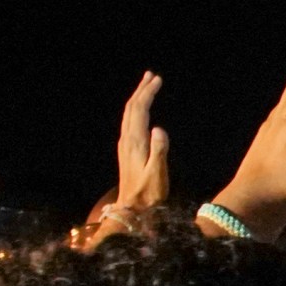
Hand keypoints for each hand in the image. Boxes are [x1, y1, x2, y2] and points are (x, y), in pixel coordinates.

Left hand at [116, 70, 168, 209]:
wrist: (132, 208)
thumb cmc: (148, 194)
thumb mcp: (157, 174)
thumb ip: (159, 151)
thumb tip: (159, 128)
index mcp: (134, 142)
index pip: (139, 110)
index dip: (147, 93)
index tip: (157, 80)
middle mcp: (127, 139)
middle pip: (131, 108)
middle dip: (141, 90)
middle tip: (152, 76)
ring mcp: (126, 145)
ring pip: (129, 114)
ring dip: (137, 98)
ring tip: (147, 86)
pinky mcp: (128, 150)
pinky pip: (130, 122)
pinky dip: (137, 110)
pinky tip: (142, 111)